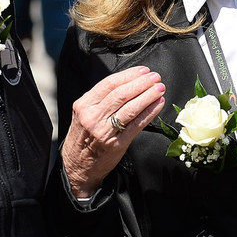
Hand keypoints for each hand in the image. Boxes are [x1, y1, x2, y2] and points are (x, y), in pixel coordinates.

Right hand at [61, 66, 166, 197]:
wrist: (77, 166)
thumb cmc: (83, 137)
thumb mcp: (83, 113)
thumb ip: (100, 99)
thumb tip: (128, 82)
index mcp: (84, 105)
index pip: (109, 84)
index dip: (129, 75)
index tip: (143, 71)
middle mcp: (93, 117)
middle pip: (121, 94)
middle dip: (141, 83)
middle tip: (155, 77)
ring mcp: (104, 131)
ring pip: (130, 108)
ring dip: (148, 96)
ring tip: (159, 88)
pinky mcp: (117, 144)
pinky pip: (137, 125)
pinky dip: (149, 112)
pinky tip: (158, 104)